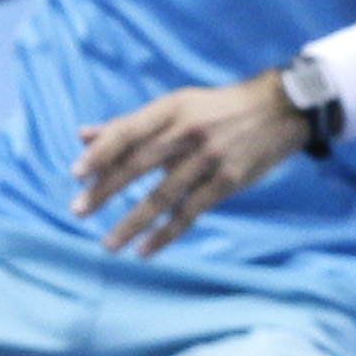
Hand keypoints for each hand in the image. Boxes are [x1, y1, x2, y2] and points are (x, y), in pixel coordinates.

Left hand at [73, 71, 307, 256]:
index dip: (101, 152)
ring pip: (163, 194)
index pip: (128, 131)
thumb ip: (129, 124)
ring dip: (133, 221)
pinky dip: (166, 233)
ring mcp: (209, 158)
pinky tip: (145, 250)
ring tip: (108, 243)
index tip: (76, 174)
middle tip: (78, 211)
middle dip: (106, 189)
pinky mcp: (228, 181)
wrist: (278, 109)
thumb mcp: (175, 105)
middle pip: (140, 163)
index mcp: (171, 109)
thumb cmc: (215, 108)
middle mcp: (188, 131)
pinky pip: (191, 212)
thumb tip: (82, 136)